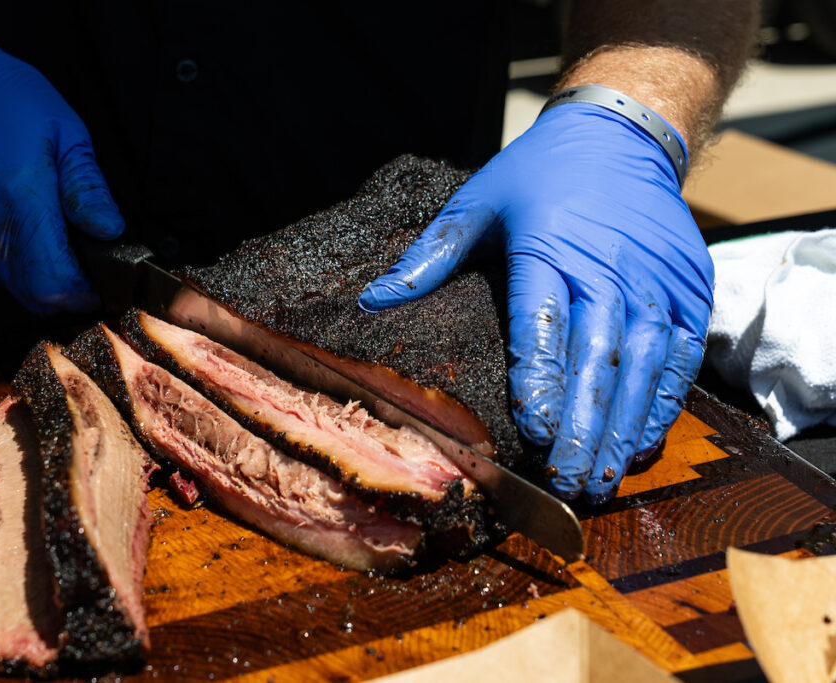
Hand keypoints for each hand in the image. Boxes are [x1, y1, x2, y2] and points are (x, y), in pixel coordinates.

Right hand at [0, 13, 123, 312]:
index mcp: (19, 200)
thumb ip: (86, 187)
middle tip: (74, 252)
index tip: (99, 277)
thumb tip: (110, 230)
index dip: (84, 290)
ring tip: (32, 219)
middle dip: (62, 283)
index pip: (55, 284)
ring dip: (29, 267)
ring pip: (5, 282)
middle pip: (32, 294)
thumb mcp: (62, 129)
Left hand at [359, 101, 712, 502]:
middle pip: (597, 359)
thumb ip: (429, 255)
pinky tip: (638, 445)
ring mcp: (655, 284)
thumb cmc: (538, 174)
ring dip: (621, 430)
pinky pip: (679, 359)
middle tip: (565, 483)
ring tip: (599, 481)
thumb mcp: (477, 202)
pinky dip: (661, 405)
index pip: (544, 324)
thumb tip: (372, 301)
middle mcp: (608, 269)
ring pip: (642, 368)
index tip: (533, 433)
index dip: (541, 381)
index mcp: (549, 248)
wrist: (622, 133)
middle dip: (582, 428)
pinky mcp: (689, 292)